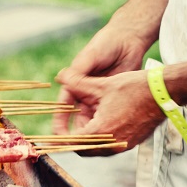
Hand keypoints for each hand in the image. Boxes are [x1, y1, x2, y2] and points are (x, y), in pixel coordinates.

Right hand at [53, 16, 147, 133]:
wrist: (129, 40)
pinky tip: (110, 136)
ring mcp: (100, 99)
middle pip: (78, 120)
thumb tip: (60, 78)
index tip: (58, 135)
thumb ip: (78, 70)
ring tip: (95, 144)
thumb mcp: (91, 56)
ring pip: (93, 122)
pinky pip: (108, 119)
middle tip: (79, 146)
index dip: (60, 122)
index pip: (64, 107)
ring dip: (92, 133)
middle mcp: (86, 94)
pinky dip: (107, 128)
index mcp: (76, 84)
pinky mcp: (114, 102)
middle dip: (76, 134)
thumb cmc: (106, 44)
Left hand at [55, 68, 164, 149]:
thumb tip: (61, 76)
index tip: (52, 132)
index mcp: (102, 131)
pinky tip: (100, 118)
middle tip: (65, 124)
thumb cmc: (135, 87)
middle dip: (72, 137)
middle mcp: (112, 144)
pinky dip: (100, 135)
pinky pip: (108, 145)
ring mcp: (123, 145)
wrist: (164, 92)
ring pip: (95, 148)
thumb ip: (78, 84)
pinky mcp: (131, 142)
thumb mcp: (102, 85)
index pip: (72, 142)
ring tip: (83, 117)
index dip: (59, 137)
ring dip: (86, 136)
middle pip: (82, 148)